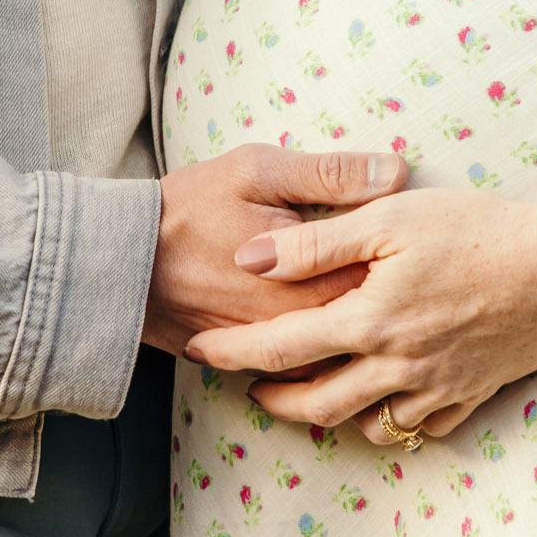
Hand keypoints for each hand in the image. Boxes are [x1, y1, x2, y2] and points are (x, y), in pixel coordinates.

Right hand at [142, 144, 408, 355]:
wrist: (118, 265)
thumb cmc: (188, 208)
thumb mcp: (258, 171)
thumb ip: (331, 174)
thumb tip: (398, 171)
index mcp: (315, 279)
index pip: (390, 277)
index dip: (409, 258)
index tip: (418, 234)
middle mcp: (304, 326)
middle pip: (373, 319)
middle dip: (393, 296)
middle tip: (408, 268)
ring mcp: (279, 351)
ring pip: (342, 349)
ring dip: (363, 328)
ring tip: (381, 300)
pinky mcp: (254, 362)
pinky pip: (307, 365)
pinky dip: (328, 348)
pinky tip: (340, 325)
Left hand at [183, 180, 536, 443]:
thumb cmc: (478, 228)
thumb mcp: (392, 216)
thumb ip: (316, 242)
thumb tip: (249, 257)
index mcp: (370, 318)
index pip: (281, 345)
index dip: (233, 350)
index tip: (199, 348)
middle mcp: (396, 364)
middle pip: (316, 403)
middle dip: (273, 399)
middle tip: (249, 385)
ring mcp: (435, 388)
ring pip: (364, 425)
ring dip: (325, 417)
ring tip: (306, 396)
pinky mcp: (469, 396)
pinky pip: (416, 430)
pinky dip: (386, 425)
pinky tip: (376, 404)